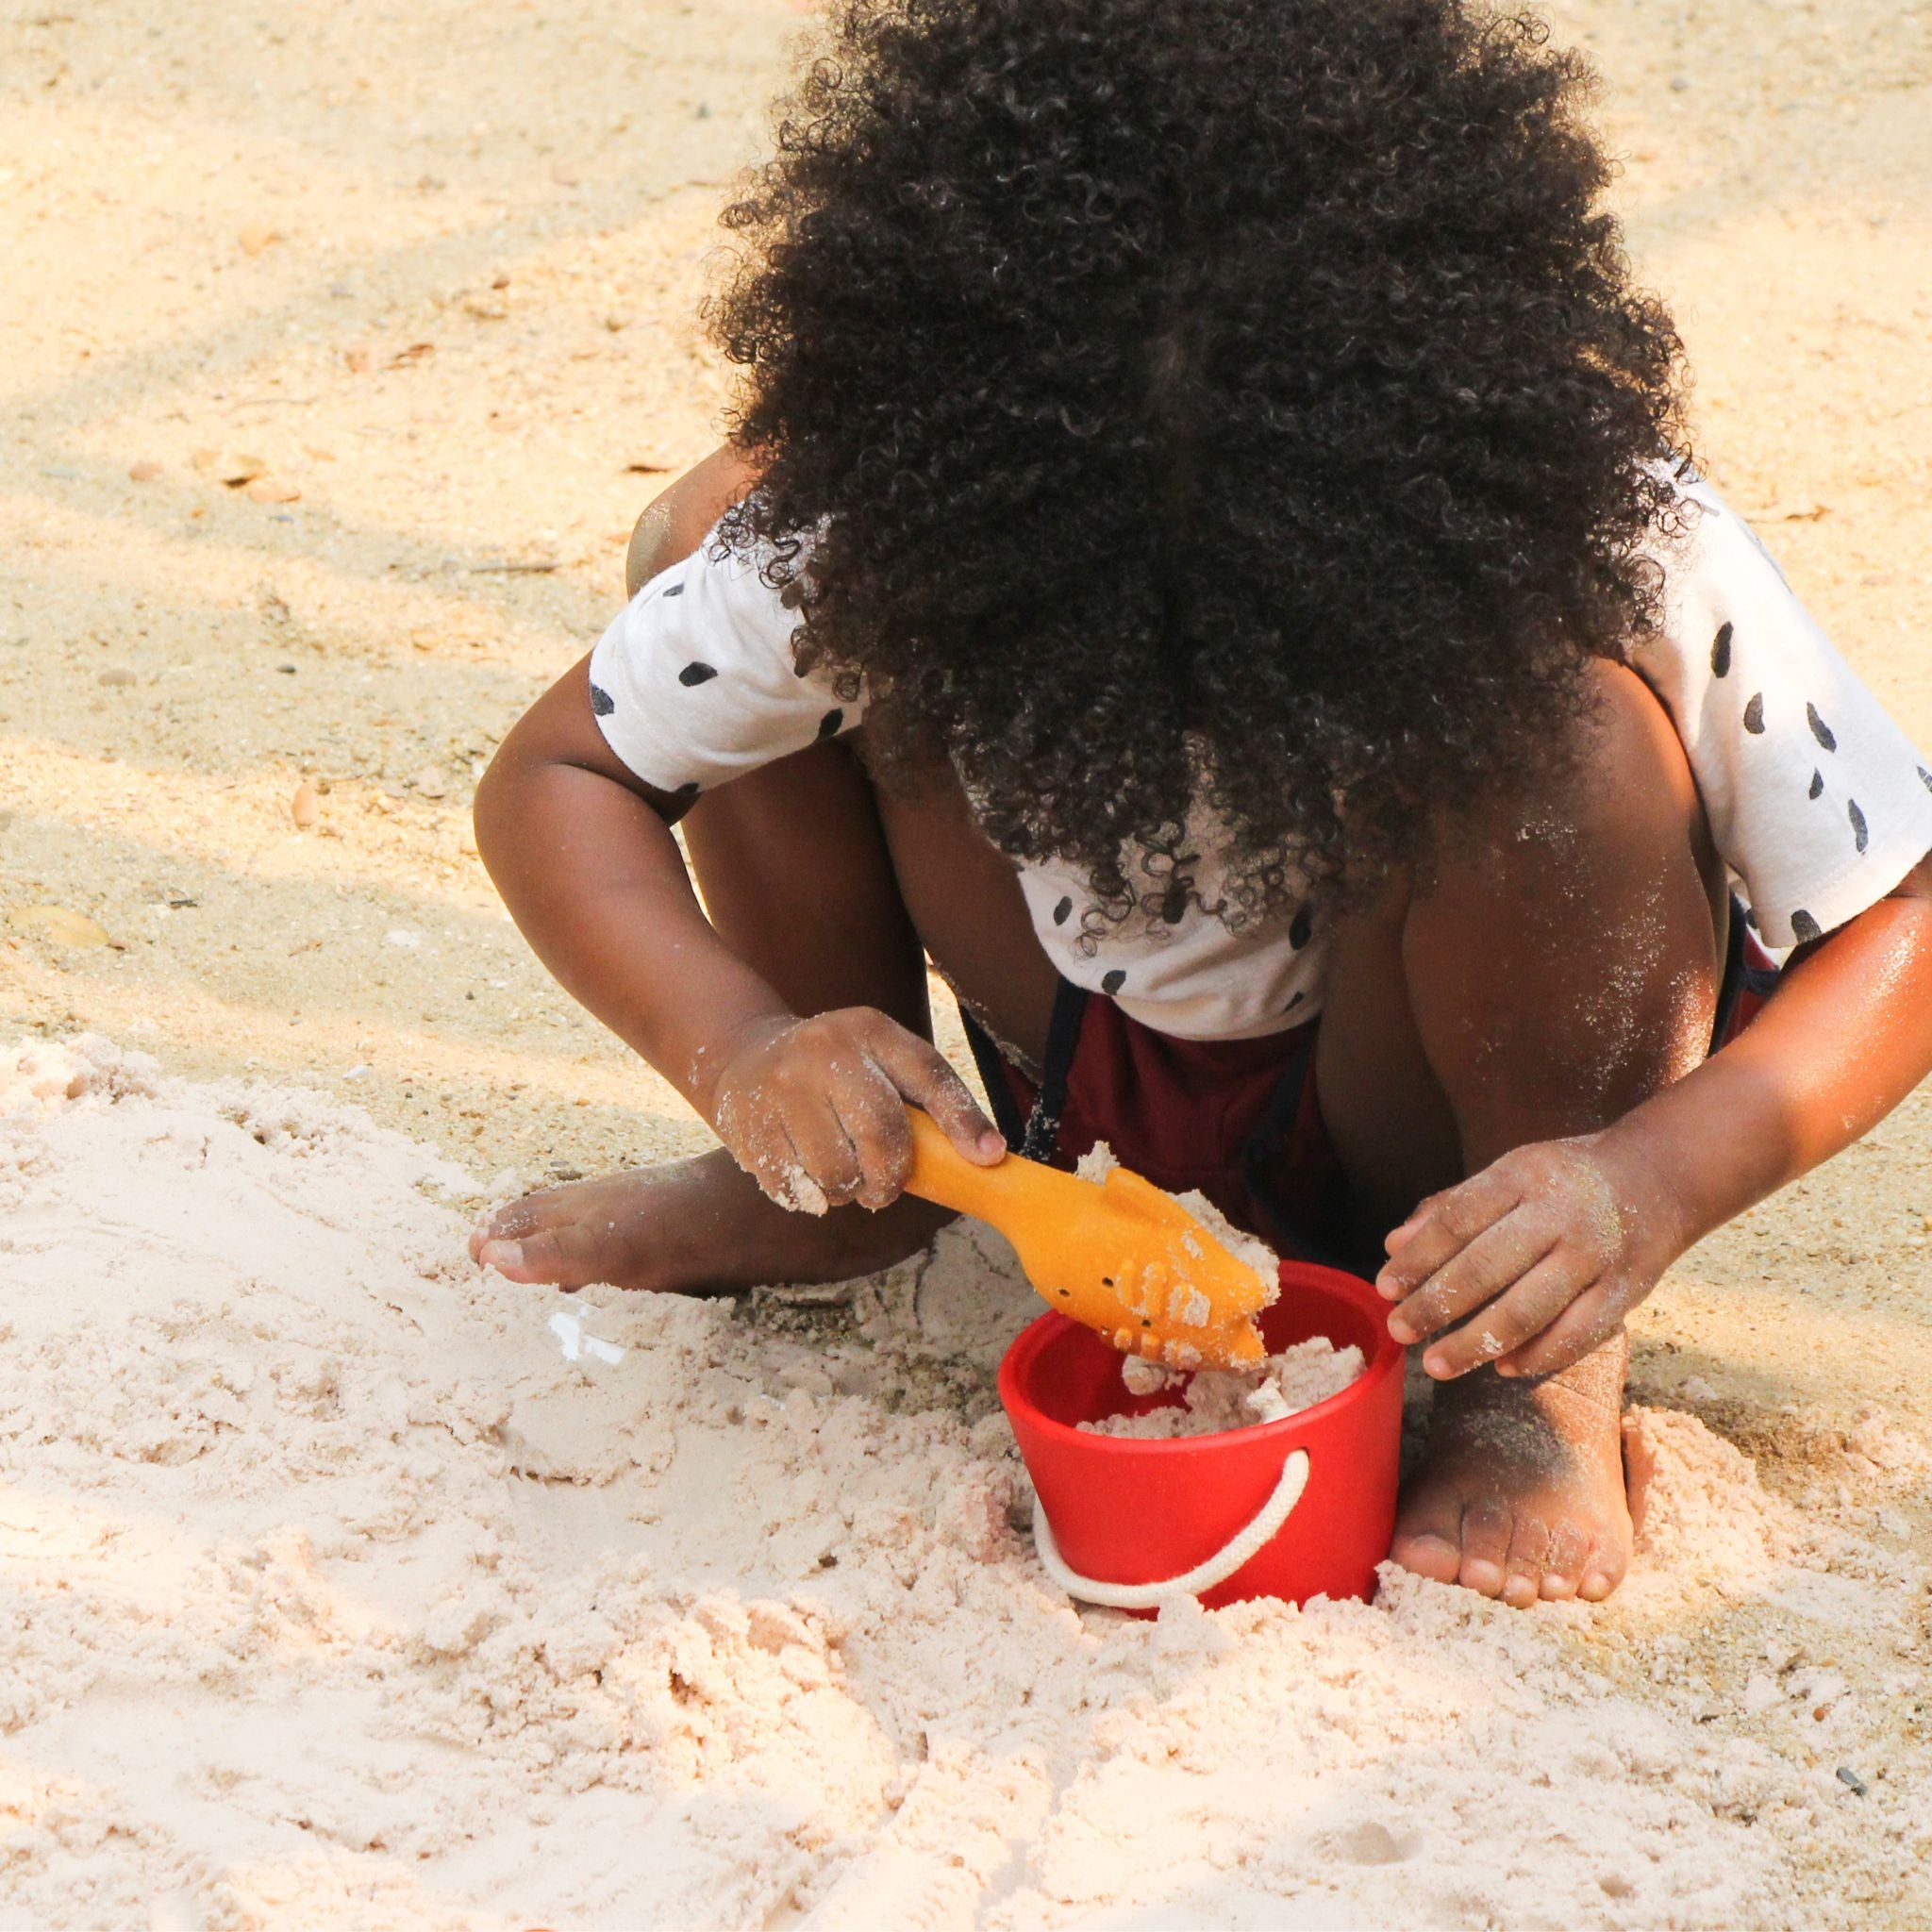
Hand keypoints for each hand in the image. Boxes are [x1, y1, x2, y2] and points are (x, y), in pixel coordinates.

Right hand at [704, 1006, 1003, 1212]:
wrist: (744, 1054)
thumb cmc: (836, 1068)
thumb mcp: (879, 1057)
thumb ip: (925, 1097)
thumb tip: (987, 1157)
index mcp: (869, 1031)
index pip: (928, 1076)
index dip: (964, 1120)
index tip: (988, 1158)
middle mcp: (825, 1051)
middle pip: (881, 1134)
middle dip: (891, 1178)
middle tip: (884, 1189)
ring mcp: (782, 1088)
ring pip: (837, 1172)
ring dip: (848, 1191)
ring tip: (842, 1175)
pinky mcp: (750, 1127)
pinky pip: (796, 1189)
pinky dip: (812, 1196)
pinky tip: (807, 1170)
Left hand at [1374, 1128, 1688, 1379]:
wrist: (1661, 1176)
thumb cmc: (1565, 1179)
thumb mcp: (1509, 1172)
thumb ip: (1452, 1207)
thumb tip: (1393, 1244)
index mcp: (1524, 1174)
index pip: (1458, 1221)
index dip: (1417, 1258)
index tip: (1385, 1287)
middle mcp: (1561, 1213)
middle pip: (1487, 1267)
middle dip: (1436, 1305)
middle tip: (1399, 1331)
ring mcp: (1597, 1254)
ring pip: (1528, 1309)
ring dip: (1476, 1343)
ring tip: (1435, 1364)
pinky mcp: (1627, 1291)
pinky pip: (1576, 1336)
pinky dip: (1536, 1356)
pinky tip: (1500, 1367)